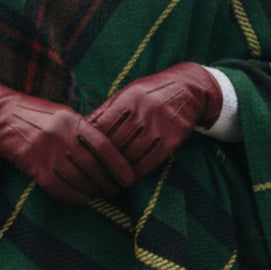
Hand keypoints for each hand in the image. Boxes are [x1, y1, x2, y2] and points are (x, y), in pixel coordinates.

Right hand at [0, 80, 134, 204]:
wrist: (1, 117)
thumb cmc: (37, 116)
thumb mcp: (63, 114)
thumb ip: (84, 131)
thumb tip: (111, 151)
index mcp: (72, 121)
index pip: (104, 147)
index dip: (120, 165)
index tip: (129, 178)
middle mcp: (62, 137)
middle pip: (94, 167)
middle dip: (108, 183)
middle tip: (117, 190)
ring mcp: (48, 155)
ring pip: (79, 181)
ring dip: (93, 191)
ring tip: (101, 194)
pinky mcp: (36, 170)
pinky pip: (61, 189)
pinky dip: (75, 197)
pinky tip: (83, 198)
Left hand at [87, 63, 221, 181]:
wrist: (187, 89)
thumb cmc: (150, 93)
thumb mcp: (127, 93)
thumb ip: (107, 110)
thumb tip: (82, 126)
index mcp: (128, 99)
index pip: (102, 127)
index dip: (90, 144)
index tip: (82, 156)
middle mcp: (143, 112)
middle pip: (115, 144)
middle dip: (102, 161)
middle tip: (91, 174)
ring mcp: (158, 127)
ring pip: (131, 155)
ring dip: (117, 170)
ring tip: (107, 179)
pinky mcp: (171, 140)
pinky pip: (149, 161)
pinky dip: (136, 173)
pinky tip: (128, 179)